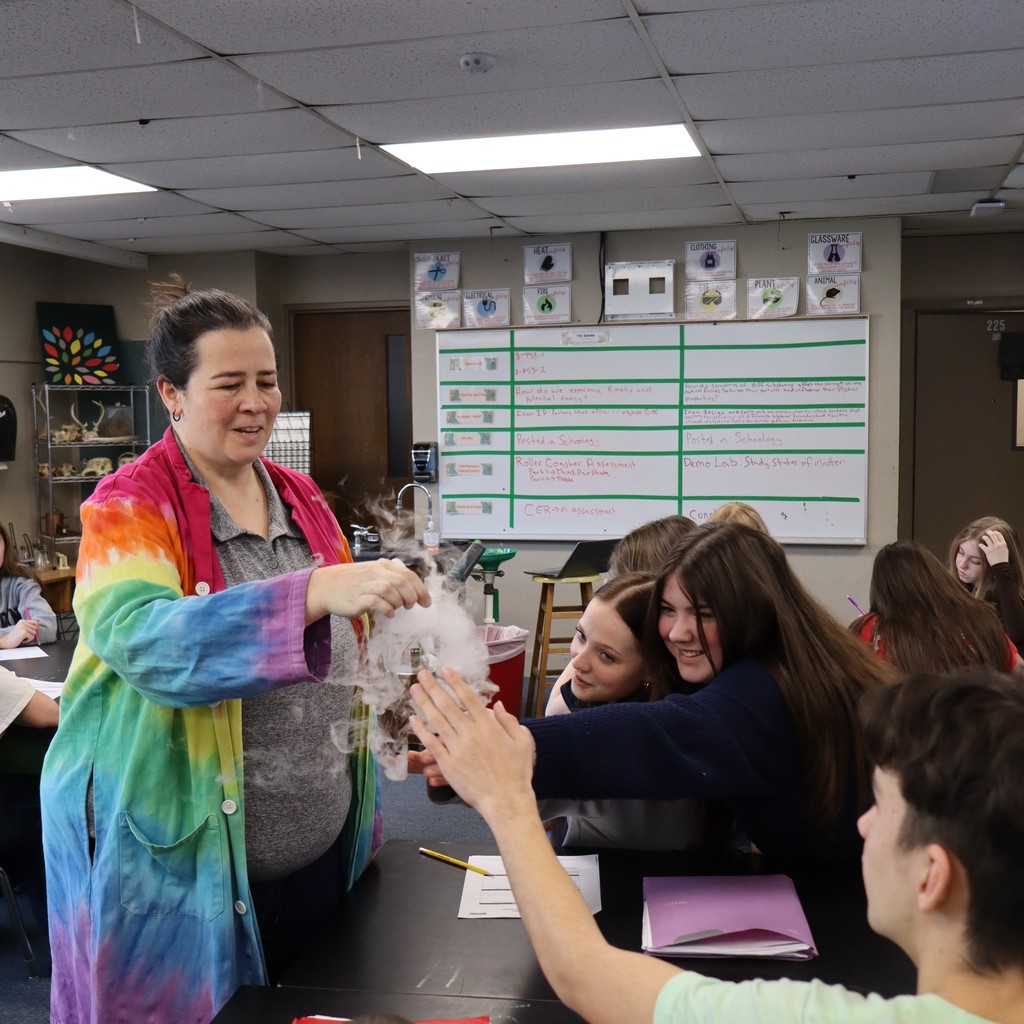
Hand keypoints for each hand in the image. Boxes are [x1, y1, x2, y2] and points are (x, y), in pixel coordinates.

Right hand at [0, 619, 39, 647]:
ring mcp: (23, 627)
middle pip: (36, 628)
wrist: (6, 641)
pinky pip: (32, 637)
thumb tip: (40, 624)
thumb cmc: (14, 636)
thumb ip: (29, 626)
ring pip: (34, 633)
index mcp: (22, 621)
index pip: (35, 622)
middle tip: (24, 636)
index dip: (35, 628)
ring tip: (22, 637)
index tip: (31, 632)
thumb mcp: (22, 629)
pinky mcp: (24, 632)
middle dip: (31, 633)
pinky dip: (28, 640)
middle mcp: (23, 623)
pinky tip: (21, 640)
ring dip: (29, 637)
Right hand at [305, 557, 429, 622]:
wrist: (325, 586)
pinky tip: (389, 613)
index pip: (408, 574)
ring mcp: (366, 584)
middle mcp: (375, 572)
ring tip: (398, 608)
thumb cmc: (352, 582)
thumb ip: (391, 577)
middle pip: (402, 582)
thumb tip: (413, 588)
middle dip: (412, 596)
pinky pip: (378, 602)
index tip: (426, 601)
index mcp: (382, 566)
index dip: (421, 589)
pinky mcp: (358, 598)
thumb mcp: (373, 573)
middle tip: (412, 606)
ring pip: (391, 590)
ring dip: (400, 602)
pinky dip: (387, 609)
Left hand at [410, 667, 536, 820]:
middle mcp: (471, 733)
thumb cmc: (517, 772)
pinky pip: (432, 743)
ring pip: (437, 721)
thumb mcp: (523, 741)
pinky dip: (421, 730)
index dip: (455, 682)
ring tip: (414, 690)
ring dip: (424, 703)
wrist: (506, 800)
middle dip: (433, 687)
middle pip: (448, 705)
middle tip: (422, 674)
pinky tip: (413, 719)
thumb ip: (509, 721)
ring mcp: (458, 749)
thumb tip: (497, 705)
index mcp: (488, 726)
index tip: (444, 670)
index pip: (468, 697)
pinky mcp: (448, 764)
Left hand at [979, 530, 1009, 565]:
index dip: (995, 532)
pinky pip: (982, 545)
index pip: (999, 535)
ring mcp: (993, 548)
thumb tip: (999, 540)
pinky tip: (979, 545)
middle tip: (987, 531)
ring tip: (983, 537)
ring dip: (984, 537)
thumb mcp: (1005, 550)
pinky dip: (980, 545)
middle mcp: (998, 545)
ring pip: (987, 539)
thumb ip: (1002, 545)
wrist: (1000, 565)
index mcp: (1003, 544)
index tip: (993, 532)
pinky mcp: (988, 551)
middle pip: (993, 535)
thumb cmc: (1003, 558)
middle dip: (989, 532)